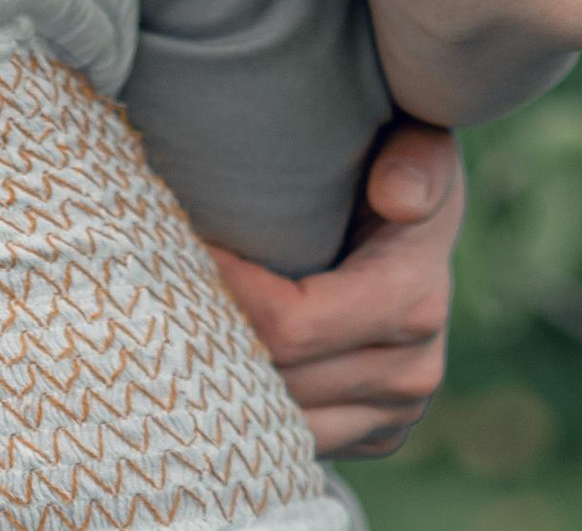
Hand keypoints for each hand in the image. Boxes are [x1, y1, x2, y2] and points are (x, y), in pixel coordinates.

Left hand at [207, 120, 462, 457]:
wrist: (422, 223)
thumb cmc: (397, 162)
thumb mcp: (415, 139)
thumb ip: (414, 159)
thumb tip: (397, 199)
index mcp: (412, 302)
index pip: (292, 325)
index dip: (226, 290)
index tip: (182, 245)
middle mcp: (411, 372)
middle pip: (279, 379)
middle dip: (215, 334)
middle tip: (159, 288)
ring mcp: (395, 413)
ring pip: (284, 425)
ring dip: (229, 379)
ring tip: (181, 323)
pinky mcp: (377, 434)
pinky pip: (300, 442)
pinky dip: (255, 408)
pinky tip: (222, 357)